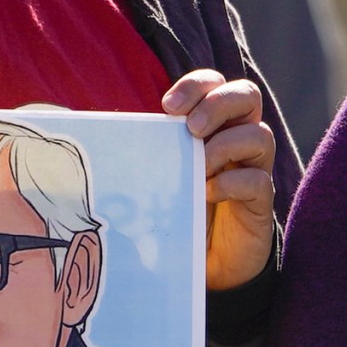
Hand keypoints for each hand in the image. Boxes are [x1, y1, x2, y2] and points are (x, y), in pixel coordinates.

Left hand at [164, 70, 278, 291]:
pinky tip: (207, 194)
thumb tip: (86, 122)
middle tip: (191, 128)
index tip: (168, 106)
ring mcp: (254, 169)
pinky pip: (258, 181)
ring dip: (225, 145)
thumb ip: (142, 146)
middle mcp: (239, 140)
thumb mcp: (156, 173)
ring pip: (260, 135)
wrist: (203, 263)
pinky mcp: (261, 202)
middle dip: (219, 104)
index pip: (216, 84)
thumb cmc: (177, 210)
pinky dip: (232, 182)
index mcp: (213, 125)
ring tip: (199, 168)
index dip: (197, 85)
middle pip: (248, 96)